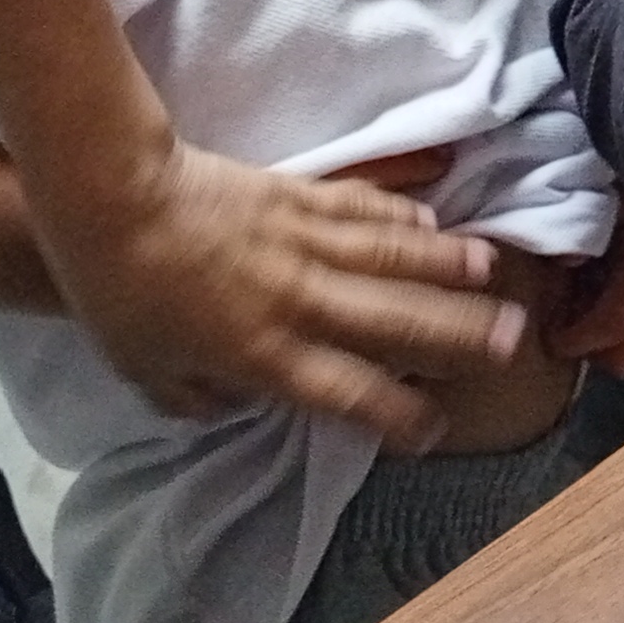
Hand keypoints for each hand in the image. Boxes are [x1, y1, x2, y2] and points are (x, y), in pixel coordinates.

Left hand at [42, 136, 527, 447]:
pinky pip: (359, 207)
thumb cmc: (118, 295)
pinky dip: (398, 214)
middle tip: (512, 340)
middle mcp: (300, 301)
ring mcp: (303, 242)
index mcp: (265, 355)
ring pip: (391, 255)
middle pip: (395, 321)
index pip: (349, 394)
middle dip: (458, 333)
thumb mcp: (144, 373)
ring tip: (493, 273)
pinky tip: (430, 217)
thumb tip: (233, 402)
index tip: (433, 428)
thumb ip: (196, 398)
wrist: (111, 200)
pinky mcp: (295, 194)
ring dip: (446, 264)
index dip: (399, 416)